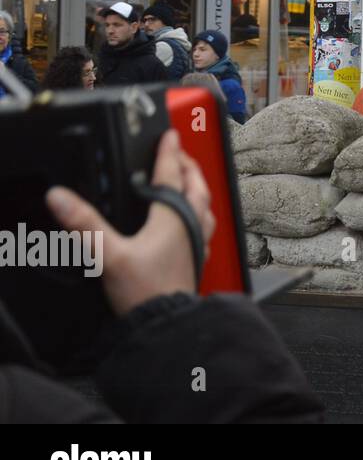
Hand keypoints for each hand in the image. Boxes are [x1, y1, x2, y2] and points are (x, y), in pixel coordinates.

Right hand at [45, 129, 216, 316]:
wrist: (166, 324)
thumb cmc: (146, 292)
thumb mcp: (108, 254)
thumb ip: (84, 224)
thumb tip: (61, 197)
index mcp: (174, 218)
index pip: (173, 175)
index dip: (169, 152)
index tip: (170, 135)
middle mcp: (191, 226)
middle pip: (197, 187)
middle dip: (189, 167)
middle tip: (180, 154)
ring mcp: (196, 243)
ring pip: (204, 207)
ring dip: (197, 189)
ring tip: (189, 182)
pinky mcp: (195, 259)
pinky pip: (202, 228)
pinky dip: (198, 215)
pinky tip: (189, 223)